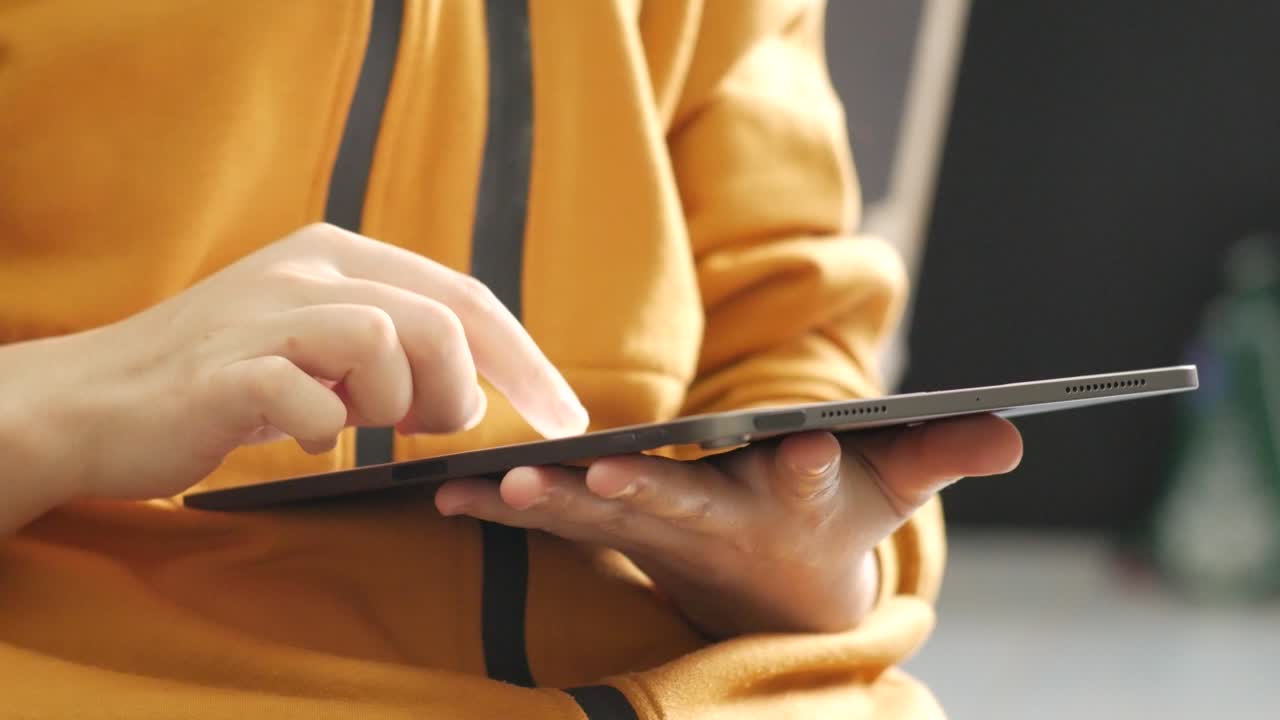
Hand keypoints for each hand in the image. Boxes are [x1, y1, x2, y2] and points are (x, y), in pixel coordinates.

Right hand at [4, 223, 586, 521]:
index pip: (466, 297)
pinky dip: (323, 431)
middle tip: (428, 431)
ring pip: (388, 345)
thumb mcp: (316, 342)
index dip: (526, 361)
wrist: (95, 402)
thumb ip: (392, 346)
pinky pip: (314, 400)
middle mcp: (308, 269)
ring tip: (349, 422)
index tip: (566, 417)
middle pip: (442, 323)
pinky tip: (298, 435)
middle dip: (458, 393)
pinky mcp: (226, 370)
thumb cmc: (225, 382)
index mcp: (338, 255)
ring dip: (390, 407)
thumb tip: (472, 396)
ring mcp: (265, 314)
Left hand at [435, 414, 1021, 637]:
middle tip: (605, 477)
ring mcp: (656, 533)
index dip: (814, 465)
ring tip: (495, 487)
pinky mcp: (611, 531)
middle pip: (685, 505)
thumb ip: (940, 452)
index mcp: (792, 505)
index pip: (812, 481)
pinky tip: (444, 496)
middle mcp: (718, 524)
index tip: (809, 447)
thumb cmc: (830, 521)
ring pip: (600, 517)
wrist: (770, 593)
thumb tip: (1015, 430)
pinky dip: (500, 510)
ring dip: (548, 505)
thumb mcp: (890, 489)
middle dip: (648, 493)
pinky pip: (551, 521)